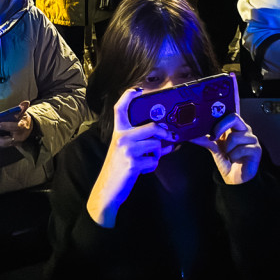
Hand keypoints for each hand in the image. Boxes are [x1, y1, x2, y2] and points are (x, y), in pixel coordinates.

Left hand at [0, 101, 32, 148]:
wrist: (27, 130)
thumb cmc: (23, 120)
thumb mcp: (24, 113)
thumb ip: (23, 108)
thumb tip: (25, 102)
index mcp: (22, 127)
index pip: (14, 127)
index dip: (6, 126)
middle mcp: (17, 137)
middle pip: (4, 141)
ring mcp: (12, 142)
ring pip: (0, 145)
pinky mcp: (7, 145)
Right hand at [86, 88, 177, 227]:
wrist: (107, 190)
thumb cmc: (119, 168)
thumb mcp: (126, 151)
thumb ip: (144, 141)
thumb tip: (168, 137)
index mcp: (118, 132)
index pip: (120, 108)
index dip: (129, 96)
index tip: (138, 89)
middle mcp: (121, 137)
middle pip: (152, 126)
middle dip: (165, 133)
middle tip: (172, 137)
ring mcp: (127, 149)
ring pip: (156, 145)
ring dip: (158, 154)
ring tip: (148, 160)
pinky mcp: (133, 162)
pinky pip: (154, 161)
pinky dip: (152, 166)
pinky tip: (142, 170)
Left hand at [191, 113, 260, 184]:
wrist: (235, 178)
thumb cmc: (227, 160)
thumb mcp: (214, 148)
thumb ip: (205, 140)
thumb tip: (191, 136)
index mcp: (235, 127)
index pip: (229, 114)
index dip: (219, 119)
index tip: (208, 128)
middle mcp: (244, 130)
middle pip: (234, 117)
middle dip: (220, 127)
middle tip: (214, 138)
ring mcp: (252, 139)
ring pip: (234, 137)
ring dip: (228, 149)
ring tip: (230, 155)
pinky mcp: (256, 149)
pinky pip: (240, 150)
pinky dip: (234, 157)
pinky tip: (236, 160)